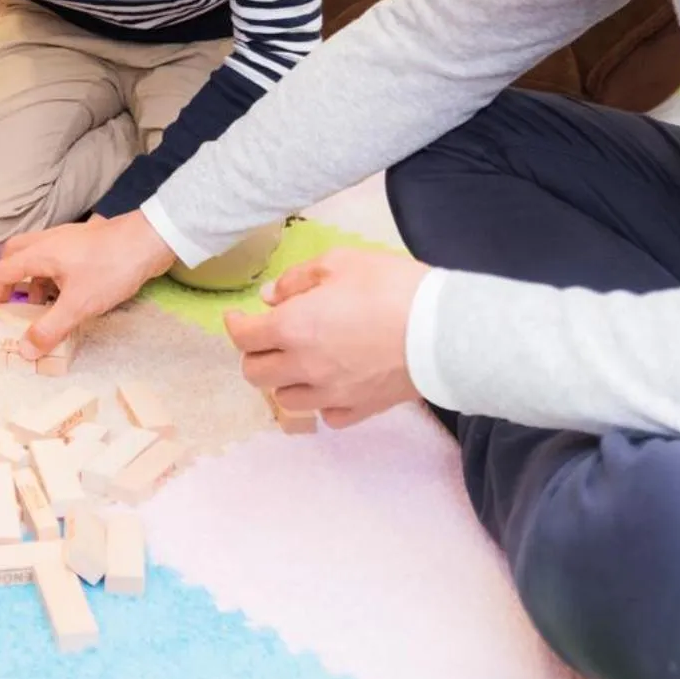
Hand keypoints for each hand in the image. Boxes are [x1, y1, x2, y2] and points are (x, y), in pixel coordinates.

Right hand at [0, 212, 176, 358]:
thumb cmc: (112, 267)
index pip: (0, 274)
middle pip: (12, 258)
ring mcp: (67, 241)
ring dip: (30, 282)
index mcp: (39, 253)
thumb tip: (24, 350)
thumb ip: (49, 328)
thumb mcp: (78, 305)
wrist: (151, 240)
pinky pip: (55, 261)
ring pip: (35, 259)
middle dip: (4, 284)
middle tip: (5, 308)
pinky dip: (51, 279)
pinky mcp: (84, 245)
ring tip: (38, 309)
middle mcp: (47, 242)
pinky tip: (65, 297)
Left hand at [225, 247, 429, 428]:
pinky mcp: (359, 410)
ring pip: (285, 399)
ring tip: (302, 360)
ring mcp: (330, 394)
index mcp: (292, 328)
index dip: (235, 325)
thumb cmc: (392, 289)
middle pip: (255, 374)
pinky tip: (332, 383)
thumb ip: (298, 280)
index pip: (243, 337)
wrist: (444, 330)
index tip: (239, 317)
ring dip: (285, 379)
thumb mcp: (341, 262)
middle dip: (255, 354)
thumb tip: (270, 297)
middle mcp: (303, 367)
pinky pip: (325, 415)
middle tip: (270, 337)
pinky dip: (321, 401)